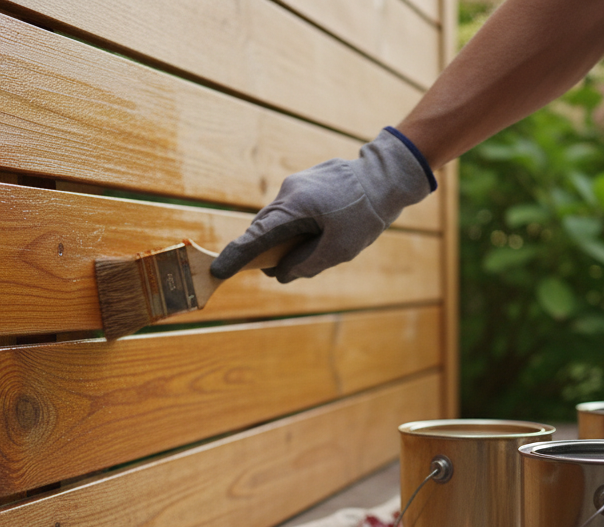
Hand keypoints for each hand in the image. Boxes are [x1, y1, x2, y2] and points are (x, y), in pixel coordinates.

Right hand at [210, 128, 434, 282]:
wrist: (386, 176)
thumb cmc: (366, 214)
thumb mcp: (339, 250)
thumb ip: (306, 265)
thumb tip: (281, 273)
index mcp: (294, 207)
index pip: (255, 237)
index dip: (235, 257)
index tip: (217, 271)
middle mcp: (288, 191)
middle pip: (264, 228)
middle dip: (266, 252)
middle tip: (279, 270)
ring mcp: (296, 183)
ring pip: (280, 219)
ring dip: (287, 239)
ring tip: (316, 246)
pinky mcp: (306, 181)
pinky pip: (293, 209)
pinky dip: (298, 226)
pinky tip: (323, 230)